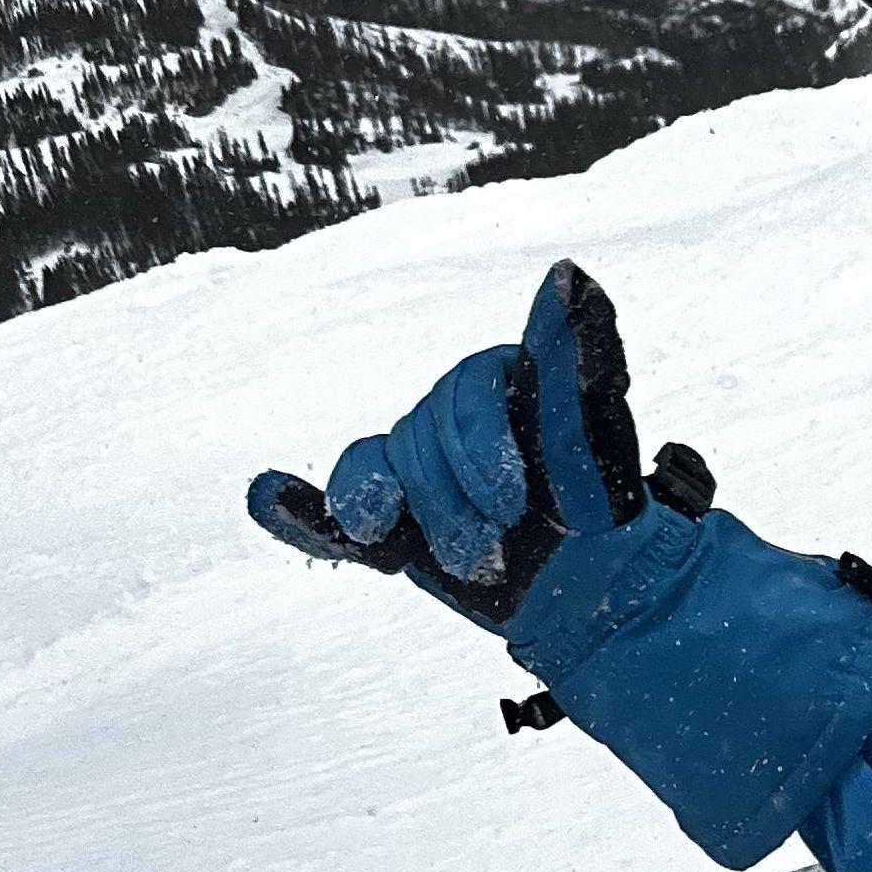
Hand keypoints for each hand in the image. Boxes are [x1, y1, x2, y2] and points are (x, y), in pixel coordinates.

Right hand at [249, 261, 666, 630]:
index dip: (480, 447)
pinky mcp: (391, 518)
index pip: (465, 392)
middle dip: (459, 499)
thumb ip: (578, 361)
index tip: (512, 502)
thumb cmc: (604, 513)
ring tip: (471, 561)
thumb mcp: (601, 441)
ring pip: (382, 473)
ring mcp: (418, 464)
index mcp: (502, 381)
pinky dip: (300, 508)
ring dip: (423, 522)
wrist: (593, 596)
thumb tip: (568, 275)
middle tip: (502, 540)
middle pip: (422, 437)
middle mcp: (454, 414)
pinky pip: (334, 503)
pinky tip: (267, 495)